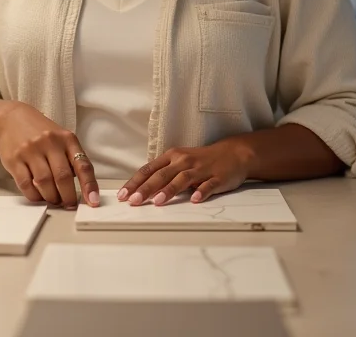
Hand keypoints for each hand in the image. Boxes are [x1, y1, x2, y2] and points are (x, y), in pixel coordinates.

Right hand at [0, 101, 99, 208]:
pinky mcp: (14, 159)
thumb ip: (71, 159)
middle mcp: (49, 142)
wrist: (12, 119)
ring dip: (51, 197)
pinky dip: (34, 195)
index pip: (82, 165)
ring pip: (44, 183)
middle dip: (67, 197)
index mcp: (67, 139)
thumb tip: (81, 188)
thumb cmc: (41, 133)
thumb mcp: (61, 139)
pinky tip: (38, 195)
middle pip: (62, 177)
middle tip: (68, 204)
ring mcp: (30, 150)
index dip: (89, 185)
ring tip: (53, 199)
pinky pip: (26, 184)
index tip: (93, 201)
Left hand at [118, 140, 252, 205]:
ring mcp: (201, 169)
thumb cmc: (201, 160)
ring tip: (158, 201)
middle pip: (162, 175)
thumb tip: (140, 189)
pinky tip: (195, 200)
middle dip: (146, 188)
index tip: (123, 194)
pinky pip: (208, 185)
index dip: (135, 182)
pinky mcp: (217, 177)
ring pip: (182, 179)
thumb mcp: (179, 162)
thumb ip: (163, 173)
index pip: (149, 169)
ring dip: (169, 190)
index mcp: (172, 157)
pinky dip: (202, 192)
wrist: (233, 153)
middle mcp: (184, 161)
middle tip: (133, 201)